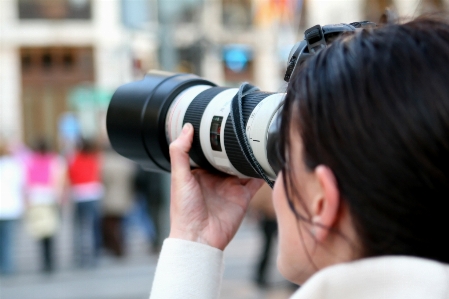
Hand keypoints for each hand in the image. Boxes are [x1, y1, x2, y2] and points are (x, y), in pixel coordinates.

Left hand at [169, 123, 263, 249]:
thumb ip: (180, 152)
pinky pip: (255, 181)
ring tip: (257, 139)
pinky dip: (261, 171)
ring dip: (249, 156)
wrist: (199, 238)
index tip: (219, 122)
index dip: (213, 138)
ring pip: (243, 166)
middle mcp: (216, 178)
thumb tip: (186, 127)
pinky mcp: (243, 196)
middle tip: (243, 127)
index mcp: (199, 172)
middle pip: (228, 157)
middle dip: (235, 145)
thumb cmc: (184, 211)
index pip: (208, 151)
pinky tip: (265, 160)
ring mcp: (230, 187)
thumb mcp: (179, 178)